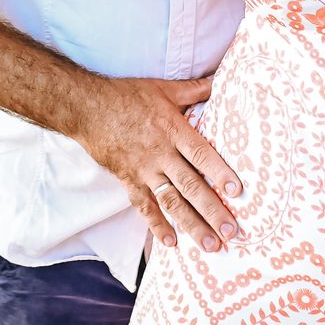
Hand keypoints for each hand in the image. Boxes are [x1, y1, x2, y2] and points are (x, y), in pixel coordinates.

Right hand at [76, 76, 242, 253]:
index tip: (237, 192)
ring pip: (171, 201)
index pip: (201, 154)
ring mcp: (144, 170)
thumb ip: (195, 90)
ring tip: (211, 245)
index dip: (219, 172)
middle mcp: (161, 154)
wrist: (87, 107)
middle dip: (212, 211)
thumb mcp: (164, 88)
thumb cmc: (128, 96)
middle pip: (190, 186)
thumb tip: (222, 79)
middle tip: (231, 233)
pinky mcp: (128, 180)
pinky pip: (144, 206)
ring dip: (192, 225)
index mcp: (173, 130)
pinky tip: (171, 243)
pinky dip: (157, 225)